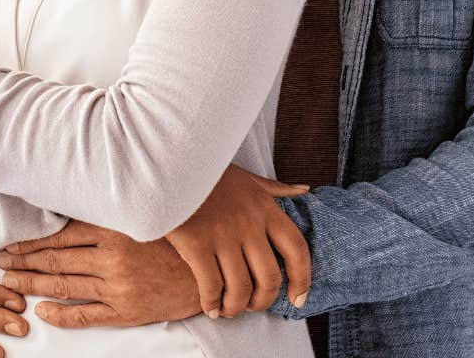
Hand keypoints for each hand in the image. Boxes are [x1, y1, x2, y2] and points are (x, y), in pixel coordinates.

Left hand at [0, 220, 201, 329]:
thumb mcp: (140, 218)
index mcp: (114, 230)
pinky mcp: (126, 311)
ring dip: (32, 284)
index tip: (9, 244)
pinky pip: (85, 315)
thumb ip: (107, 214)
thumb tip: (68, 208)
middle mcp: (112, 258)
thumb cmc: (174, 240)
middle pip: (55, 260)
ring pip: (63, 285)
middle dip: (23, 262)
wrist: (210, 272)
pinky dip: (60, 314)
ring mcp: (117, 287)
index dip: (30, 241)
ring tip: (10, 282)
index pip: (59, 235)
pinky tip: (42, 311)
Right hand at [164, 165, 310, 317]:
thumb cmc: (207, 172)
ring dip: (237, 307)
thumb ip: (275, 189)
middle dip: (263, 301)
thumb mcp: (246, 176)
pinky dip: (212, 303)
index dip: (302, 279)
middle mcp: (249, 224)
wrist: (168, 164)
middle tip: (253, 306)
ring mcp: (223, 235)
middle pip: (270, 278)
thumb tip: (305, 190)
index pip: (297, 250)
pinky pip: (211, 287)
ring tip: (229, 309)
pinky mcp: (196, 244)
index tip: (298, 298)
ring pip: (240, 289)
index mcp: (265, 208)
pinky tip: (210, 307)